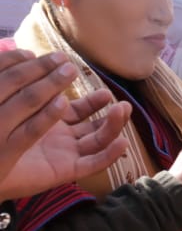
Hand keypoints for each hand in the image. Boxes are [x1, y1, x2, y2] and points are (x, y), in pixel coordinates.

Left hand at [0, 50, 132, 199]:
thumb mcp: (10, 105)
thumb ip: (24, 88)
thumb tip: (32, 58)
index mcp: (51, 123)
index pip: (77, 109)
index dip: (91, 100)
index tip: (109, 93)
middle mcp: (62, 139)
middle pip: (93, 124)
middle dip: (108, 111)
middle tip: (118, 98)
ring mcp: (66, 155)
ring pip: (97, 140)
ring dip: (114, 126)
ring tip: (123, 109)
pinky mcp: (66, 172)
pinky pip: (92, 165)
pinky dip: (109, 156)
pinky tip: (122, 143)